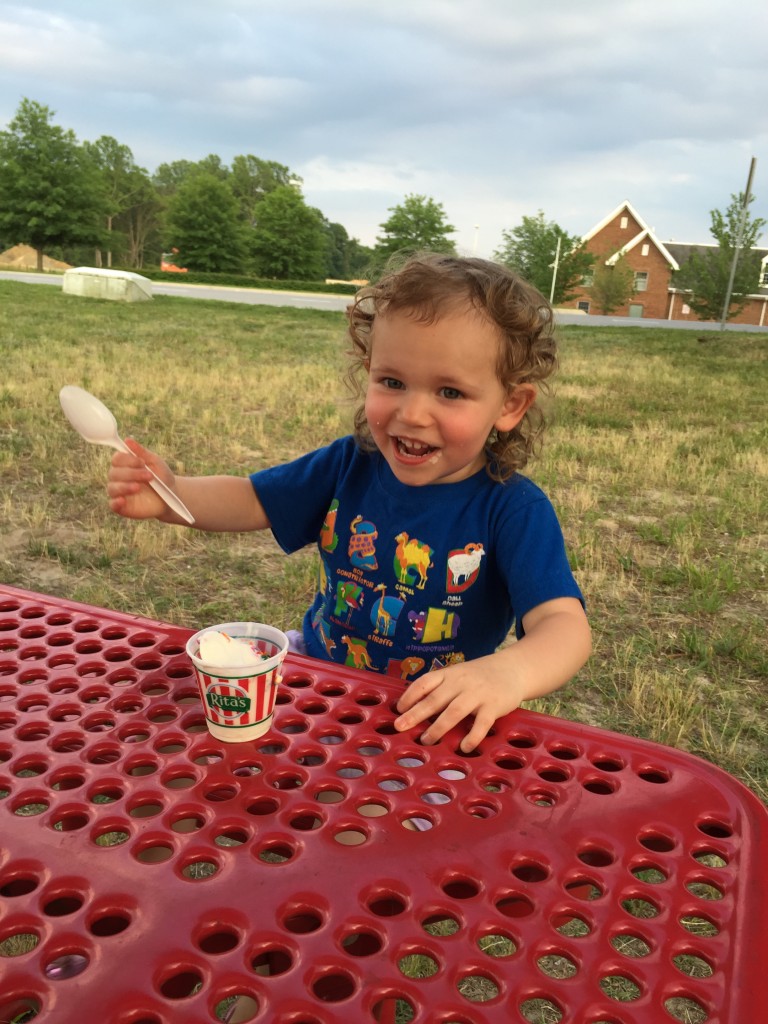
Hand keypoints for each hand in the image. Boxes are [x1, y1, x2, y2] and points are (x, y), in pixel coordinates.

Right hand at [106, 438, 173, 519]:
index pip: (117, 459)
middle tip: (149, 476)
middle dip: (131, 473)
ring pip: (112, 488)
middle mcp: (119, 478)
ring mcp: (119, 492)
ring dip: (124, 486)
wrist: (171, 497)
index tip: (141, 462)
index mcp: (125, 465)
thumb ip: (142, 452)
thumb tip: (128, 440)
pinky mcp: (122, 507)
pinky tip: (123, 500)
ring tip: (138, 487)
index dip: (127, 460)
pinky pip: (112, 504)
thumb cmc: (162, 478)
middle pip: (114, 472)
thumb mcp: (156, 463)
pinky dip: (115, 502)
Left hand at [393, 655, 520, 752]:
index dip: (409, 695)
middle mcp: (461, 682)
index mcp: (450, 674)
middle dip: (415, 714)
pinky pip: (481, 724)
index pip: (425, 682)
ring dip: (438, 727)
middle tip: (399, 727)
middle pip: (435, 699)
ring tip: (426, 740)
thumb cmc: (479, 676)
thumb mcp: (459, 675)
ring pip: (454, 711)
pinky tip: (463, 747)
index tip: (398, 709)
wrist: (513, 669)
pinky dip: (472, 737)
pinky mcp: (494, 706)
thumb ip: (441, 688)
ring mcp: (478, 694)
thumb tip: (416, 709)